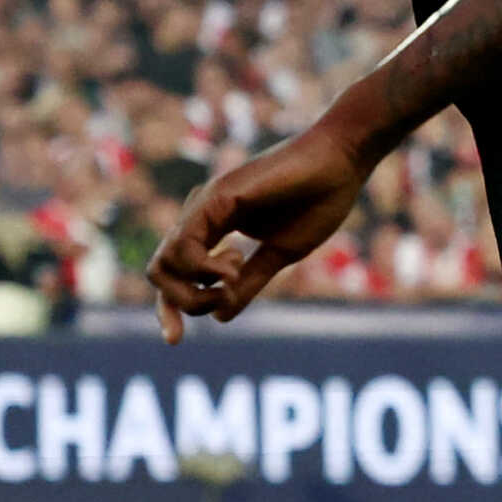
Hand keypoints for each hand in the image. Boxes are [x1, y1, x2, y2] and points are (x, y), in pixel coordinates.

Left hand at [145, 122, 371, 342]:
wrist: (342, 161)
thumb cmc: (318, 200)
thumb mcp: (280, 253)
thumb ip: (250, 281)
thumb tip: (219, 317)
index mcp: (215, 228)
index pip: (174, 274)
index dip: (168, 310)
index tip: (175, 340)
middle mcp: (202, 216)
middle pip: (160, 273)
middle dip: (179, 304)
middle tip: (228, 298)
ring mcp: (206, 205)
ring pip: (164, 264)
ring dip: (193, 290)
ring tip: (236, 279)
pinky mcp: (216, 197)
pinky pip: (186, 247)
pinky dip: (204, 269)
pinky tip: (236, 268)